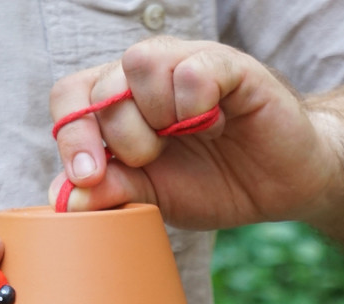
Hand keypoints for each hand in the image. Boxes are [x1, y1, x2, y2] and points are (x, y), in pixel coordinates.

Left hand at [49, 37, 341, 229]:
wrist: (278, 186)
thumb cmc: (212, 185)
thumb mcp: (153, 198)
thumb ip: (112, 192)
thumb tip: (66, 198)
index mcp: (121, 109)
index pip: (71, 98)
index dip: (70, 136)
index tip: (89, 177)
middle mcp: (146, 81)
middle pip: (100, 85)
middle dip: (119, 138)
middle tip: (149, 160)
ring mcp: (185, 67)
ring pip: (138, 64)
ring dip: (154, 117)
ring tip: (184, 137)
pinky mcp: (228, 66)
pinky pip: (192, 69)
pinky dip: (194, 104)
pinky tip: (215, 124)